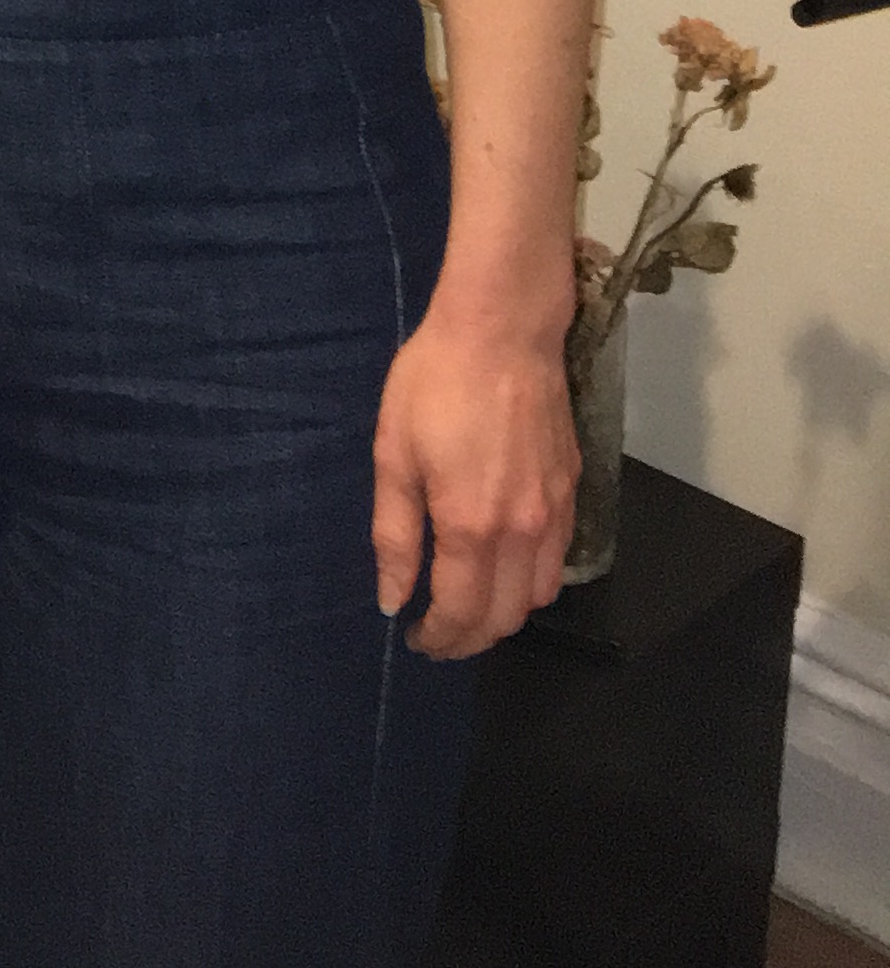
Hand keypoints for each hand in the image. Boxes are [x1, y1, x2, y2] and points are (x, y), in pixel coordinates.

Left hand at [371, 301, 576, 657]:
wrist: (503, 329)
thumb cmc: (435, 383)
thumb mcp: (394, 453)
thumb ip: (395, 535)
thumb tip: (393, 599)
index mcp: (470, 525)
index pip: (462, 613)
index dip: (439, 638)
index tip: (415, 639)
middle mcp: (521, 531)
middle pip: (505, 617)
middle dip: (470, 638)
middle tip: (437, 632)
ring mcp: (555, 512)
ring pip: (538, 596)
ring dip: (504, 614)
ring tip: (468, 603)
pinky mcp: (574, 490)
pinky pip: (558, 561)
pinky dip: (533, 582)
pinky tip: (505, 565)